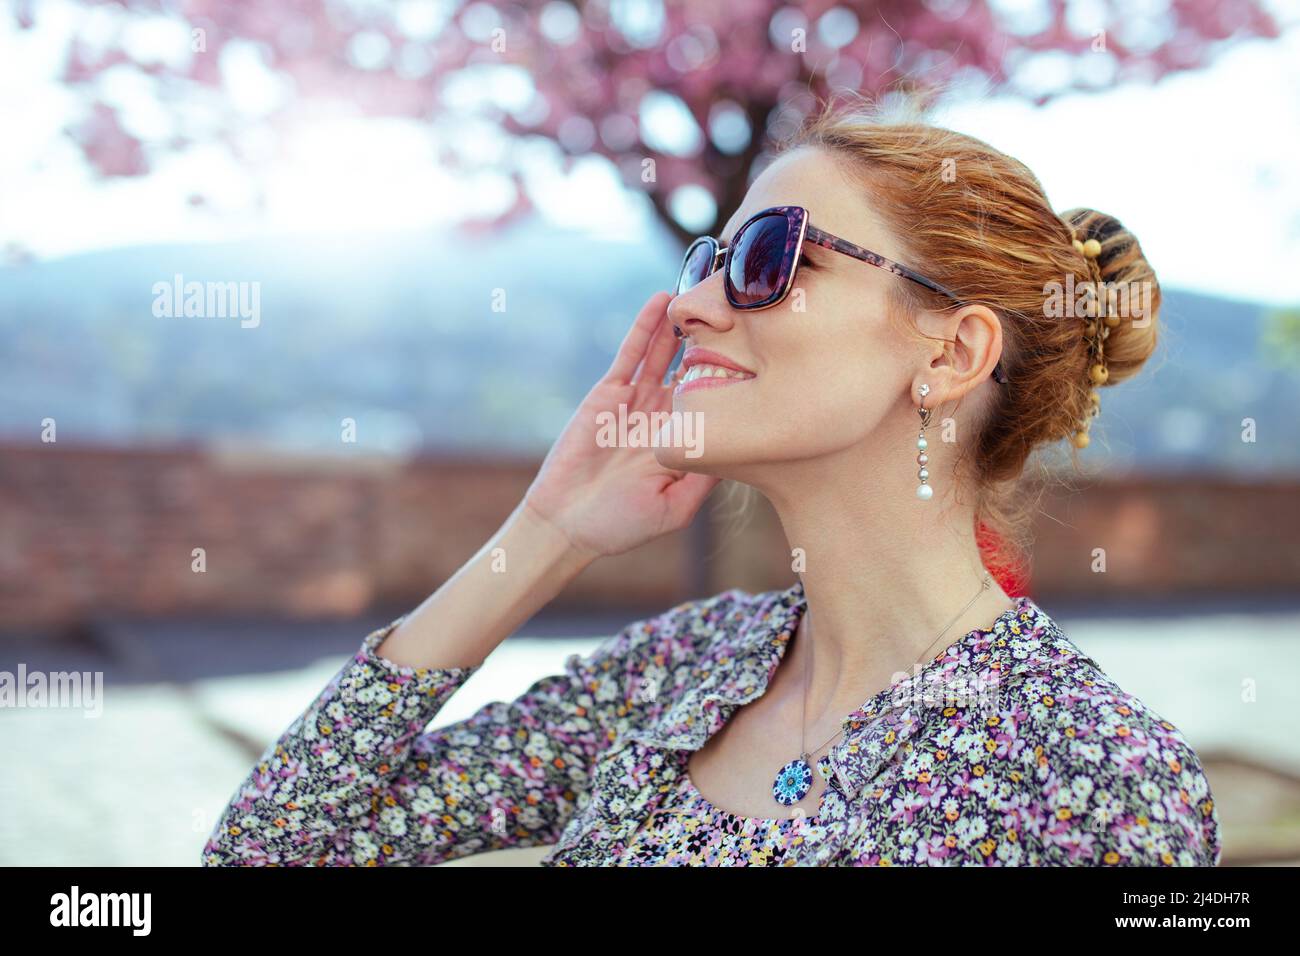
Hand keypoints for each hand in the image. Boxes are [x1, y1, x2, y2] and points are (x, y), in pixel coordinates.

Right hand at [522, 291, 719, 558]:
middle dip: (718, 339)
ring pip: (666, 352)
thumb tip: (742, 448)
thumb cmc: (621, 524)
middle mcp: (666, 414)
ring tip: (705, 290)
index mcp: (686, 439)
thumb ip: (704, 478)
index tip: (768, 350)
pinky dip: (644, 327)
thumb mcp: (675, 507)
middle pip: (698, 366)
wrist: (567, 522)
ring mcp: (638, 400)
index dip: (741, 376)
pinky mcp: (610, 392)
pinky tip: (660, 301)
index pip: (720, 399)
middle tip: (744, 306)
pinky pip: (631, 353)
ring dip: (684, 323)